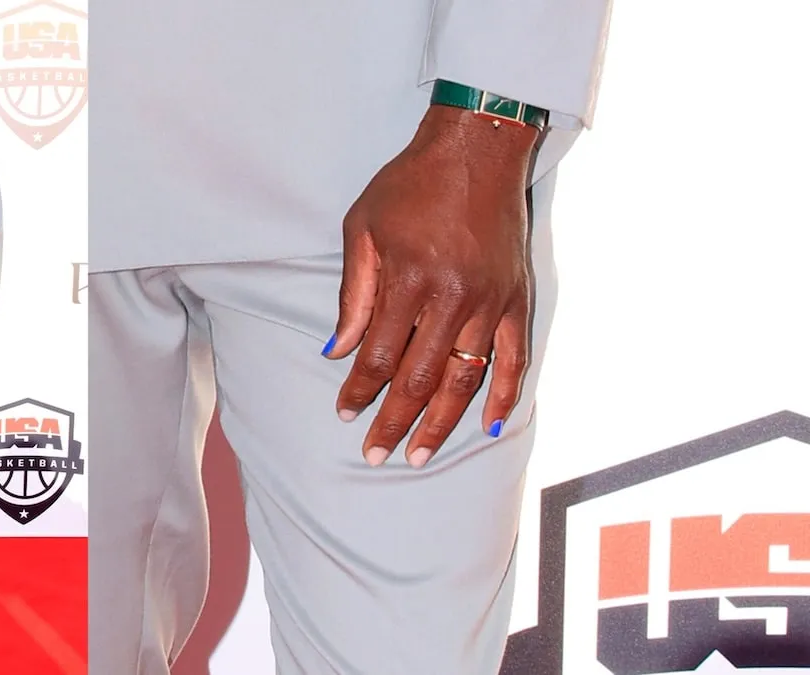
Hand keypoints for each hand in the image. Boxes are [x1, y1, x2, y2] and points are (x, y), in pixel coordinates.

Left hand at [324, 105, 538, 467]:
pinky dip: (504, 394)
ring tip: (420, 455)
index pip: (379, 355)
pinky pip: (514, 358)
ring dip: (441, 422)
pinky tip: (489, 425)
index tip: (345, 413)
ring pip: (463, 378)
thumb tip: (338, 350)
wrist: (477, 148)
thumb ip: (353, 293)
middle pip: (418, 378)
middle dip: (394, 422)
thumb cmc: (411, 185)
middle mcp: (452, 298)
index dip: (360, 390)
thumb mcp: (363, 229)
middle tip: (375, 454)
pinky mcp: (517, 298)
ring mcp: (490, 302)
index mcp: (408, 280)